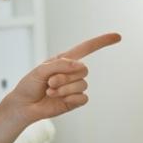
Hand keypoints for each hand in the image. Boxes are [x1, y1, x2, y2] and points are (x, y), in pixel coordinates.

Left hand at [4, 33, 120, 124]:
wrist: (24, 105)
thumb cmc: (29, 84)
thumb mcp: (41, 70)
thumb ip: (60, 65)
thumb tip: (80, 66)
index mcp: (65, 60)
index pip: (87, 48)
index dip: (102, 42)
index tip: (117, 37)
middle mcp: (72, 72)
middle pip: (84, 69)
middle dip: (65, 76)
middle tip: (50, 82)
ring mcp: (74, 87)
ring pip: (82, 84)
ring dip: (64, 89)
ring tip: (50, 91)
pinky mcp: (74, 101)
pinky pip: (83, 98)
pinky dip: (70, 98)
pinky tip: (58, 99)